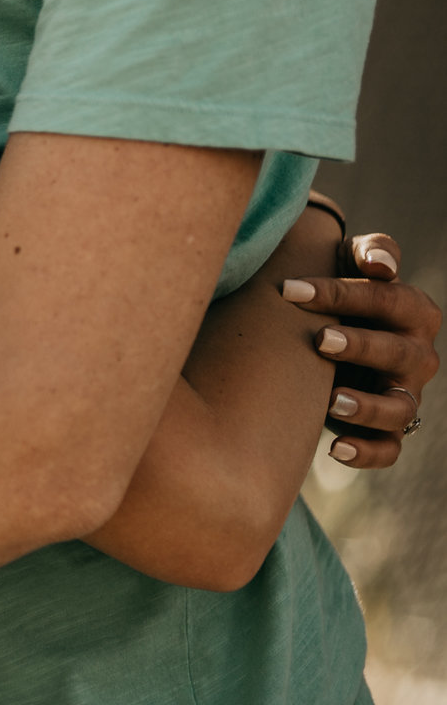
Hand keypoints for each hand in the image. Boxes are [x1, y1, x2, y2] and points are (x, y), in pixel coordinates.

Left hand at [279, 226, 439, 468]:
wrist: (328, 333)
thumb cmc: (339, 290)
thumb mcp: (350, 261)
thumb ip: (370, 251)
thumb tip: (381, 264)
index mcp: (413, 310)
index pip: (384, 298)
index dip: (339, 294)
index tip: (288, 289)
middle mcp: (416, 354)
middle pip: (398, 353)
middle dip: (360, 346)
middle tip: (319, 340)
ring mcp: (404, 394)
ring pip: (399, 408)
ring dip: (368, 406)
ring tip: (332, 400)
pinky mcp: (387, 429)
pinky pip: (389, 449)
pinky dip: (368, 452)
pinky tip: (336, 449)